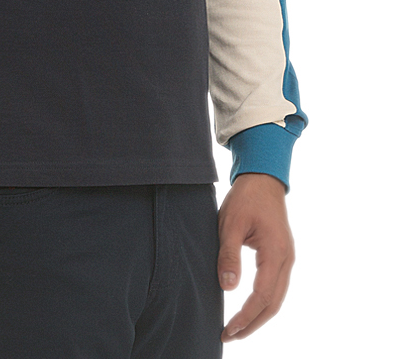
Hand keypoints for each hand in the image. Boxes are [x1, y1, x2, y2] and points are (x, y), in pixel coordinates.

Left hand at [217, 172, 294, 341]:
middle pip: (273, 304)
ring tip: (238, 329)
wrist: (263, 179)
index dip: (245, 316)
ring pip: (277, 298)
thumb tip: (228, 287)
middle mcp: (286, 259)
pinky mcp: (282, 256)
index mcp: (275, 252)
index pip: (262, 296)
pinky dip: (264, 303)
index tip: (228, 329)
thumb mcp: (230, 223)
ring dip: (258, 316)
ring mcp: (287, 259)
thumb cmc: (245, 198)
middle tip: (230, 335)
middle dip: (252, 323)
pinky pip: (276, 287)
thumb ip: (229, 255)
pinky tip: (250, 309)